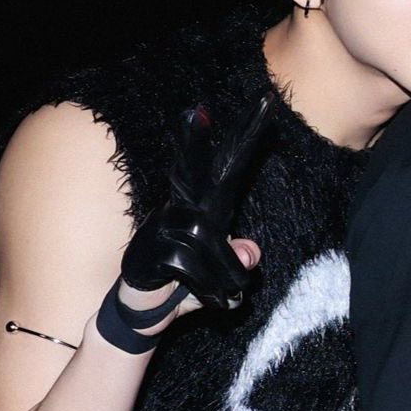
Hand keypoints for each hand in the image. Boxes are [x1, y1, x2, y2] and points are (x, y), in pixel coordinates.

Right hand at [120, 92, 274, 310]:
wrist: (144, 310)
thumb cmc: (190, 281)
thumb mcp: (226, 270)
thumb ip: (240, 257)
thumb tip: (251, 252)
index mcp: (208, 203)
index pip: (232, 163)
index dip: (249, 133)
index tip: (267, 99)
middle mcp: (185, 207)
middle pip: (192, 169)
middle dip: (193, 141)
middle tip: (195, 110)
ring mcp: (163, 226)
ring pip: (209, 241)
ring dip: (227, 277)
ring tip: (229, 294)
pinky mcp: (150, 250)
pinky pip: (193, 267)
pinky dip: (211, 290)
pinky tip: (212, 300)